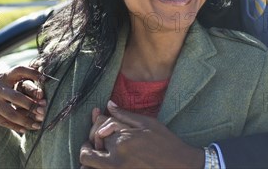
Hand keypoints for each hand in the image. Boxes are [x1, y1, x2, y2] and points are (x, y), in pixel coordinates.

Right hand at [0, 65, 46, 132]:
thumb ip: (21, 78)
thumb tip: (43, 76)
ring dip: (25, 120)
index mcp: (5, 77)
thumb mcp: (6, 77)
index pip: (19, 70)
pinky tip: (25, 130)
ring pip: (10, 113)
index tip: (44, 78)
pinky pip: (3, 121)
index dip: (31, 73)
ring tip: (37, 125)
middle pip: (16, 96)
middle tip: (43, 110)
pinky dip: (15, 126)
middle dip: (30, 104)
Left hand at [79, 101, 204, 168]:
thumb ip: (125, 115)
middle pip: (87, 152)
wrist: (180, 166)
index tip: (102, 129)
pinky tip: (103, 164)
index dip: (97, 126)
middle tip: (94, 144)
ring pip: (88, 167)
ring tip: (97, 156)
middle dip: (88, 146)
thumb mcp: (147, 123)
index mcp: (121, 140)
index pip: (97, 129)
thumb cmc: (166, 143)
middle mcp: (115, 159)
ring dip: (89, 162)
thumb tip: (108, 104)